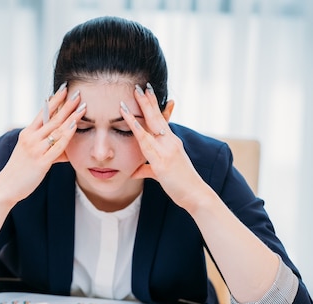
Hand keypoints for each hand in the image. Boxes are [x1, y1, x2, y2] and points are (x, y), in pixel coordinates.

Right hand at [0, 84, 86, 203]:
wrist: (6, 187)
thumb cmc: (20, 172)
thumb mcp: (32, 155)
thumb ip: (49, 150)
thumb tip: (66, 150)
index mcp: (27, 133)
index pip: (43, 112)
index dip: (55, 100)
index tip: (65, 89)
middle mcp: (31, 138)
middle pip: (52, 118)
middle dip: (67, 104)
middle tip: (79, 92)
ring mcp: (36, 149)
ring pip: (56, 129)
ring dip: (71, 116)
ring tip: (83, 106)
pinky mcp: (41, 161)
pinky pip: (57, 145)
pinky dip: (67, 134)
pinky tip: (75, 125)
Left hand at [119, 84, 208, 210]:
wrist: (195, 195)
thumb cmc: (180, 185)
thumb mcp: (161, 174)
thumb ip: (146, 169)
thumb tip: (133, 170)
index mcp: (171, 143)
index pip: (161, 121)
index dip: (154, 107)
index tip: (148, 93)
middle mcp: (170, 142)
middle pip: (157, 117)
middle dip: (148, 100)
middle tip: (140, 84)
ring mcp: (167, 150)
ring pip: (152, 125)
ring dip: (143, 107)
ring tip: (134, 92)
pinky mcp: (162, 161)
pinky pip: (146, 142)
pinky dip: (137, 129)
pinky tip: (130, 120)